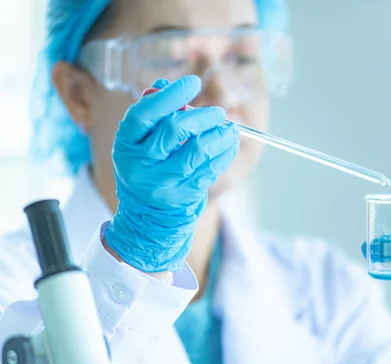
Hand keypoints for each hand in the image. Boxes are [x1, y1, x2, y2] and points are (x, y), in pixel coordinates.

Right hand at [104, 76, 239, 272]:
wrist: (147, 218)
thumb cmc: (148, 168)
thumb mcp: (140, 144)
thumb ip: (153, 115)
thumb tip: (166, 86)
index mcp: (126, 145)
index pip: (145, 114)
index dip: (170, 96)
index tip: (193, 82)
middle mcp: (140, 165)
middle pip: (174, 130)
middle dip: (202, 116)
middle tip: (218, 112)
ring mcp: (163, 183)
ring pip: (198, 150)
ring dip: (220, 134)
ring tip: (230, 128)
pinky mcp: (184, 196)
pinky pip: (211, 168)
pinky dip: (225, 152)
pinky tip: (230, 144)